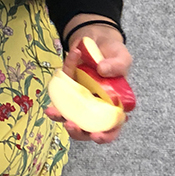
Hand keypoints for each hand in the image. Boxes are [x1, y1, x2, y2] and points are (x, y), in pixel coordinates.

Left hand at [48, 26, 131, 143]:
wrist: (96, 39)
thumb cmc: (113, 54)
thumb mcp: (122, 57)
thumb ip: (117, 65)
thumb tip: (102, 70)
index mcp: (114, 106)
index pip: (112, 128)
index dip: (105, 136)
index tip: (97, 135)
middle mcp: (95, 107)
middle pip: (87, 129)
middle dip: (77, 131)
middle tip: (71, 124)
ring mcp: (78, 100)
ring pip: (68, 116)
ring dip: (59, 117)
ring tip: (52, 112)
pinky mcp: (66, 90)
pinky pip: (59, 91)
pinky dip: (57, 85)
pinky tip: (59, 72)